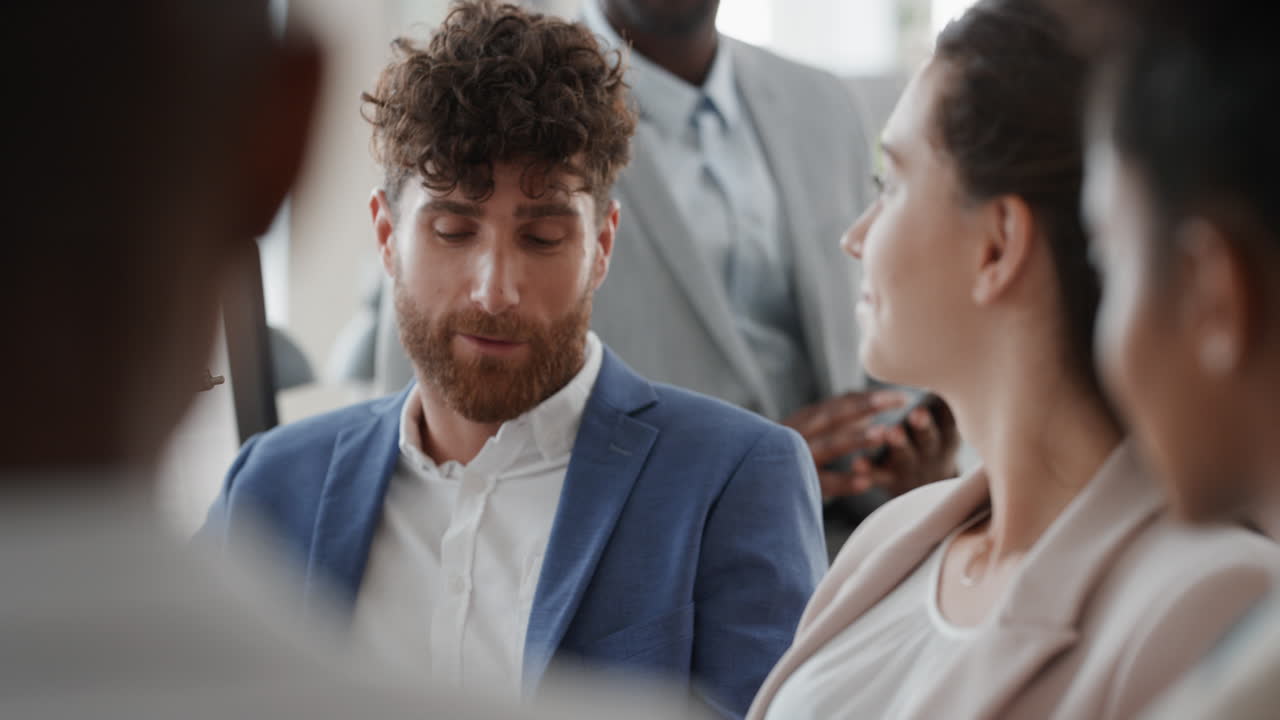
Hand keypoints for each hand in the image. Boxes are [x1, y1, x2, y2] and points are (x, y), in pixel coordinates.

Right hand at [782, 390, 907, 498]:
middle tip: (900, 400)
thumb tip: (869, 412)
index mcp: (802, 422)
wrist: (737, 479)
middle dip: (867, 406)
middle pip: (835, 416)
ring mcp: (793, 458)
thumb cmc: (778, 459)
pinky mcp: (791, 485)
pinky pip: (822, 483)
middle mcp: (796, 434)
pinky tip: (866, 481)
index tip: (899, 396)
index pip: (837, 405)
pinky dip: (844, 482)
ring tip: (884, 434)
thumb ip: (832, 424)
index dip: (867, 398)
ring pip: (829, 446)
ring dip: (856, 439)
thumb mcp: (803, 435)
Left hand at [849, 395, 958, 497]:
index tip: (944, 394)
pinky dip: (869, 470)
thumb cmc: (932, 441)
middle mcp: (930, 451)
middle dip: (923, 426)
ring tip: (889, 431)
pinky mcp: (889, 480)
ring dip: (898, 444)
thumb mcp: (943, 426)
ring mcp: (910, 467)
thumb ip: (940, 403)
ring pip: (904, 456)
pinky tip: (857, 463)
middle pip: (929, 439)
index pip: (949, 420)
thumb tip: (949, 357)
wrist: (924, 486)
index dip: (947, 409)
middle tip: (916, 413)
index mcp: (945, 434)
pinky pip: (878, 476)